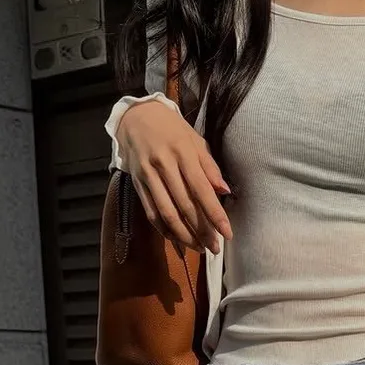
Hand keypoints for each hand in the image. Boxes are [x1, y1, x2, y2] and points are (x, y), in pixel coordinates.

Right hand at [115, 98, 232, 252]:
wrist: (136, 117)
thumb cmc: (172, 130)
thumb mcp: (195, 141)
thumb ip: (210, 166)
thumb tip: (225, 191)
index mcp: (183, 152)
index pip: (202, 189)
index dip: (215, 214)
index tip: (227, 234)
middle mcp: (164, 165)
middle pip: (185, 205)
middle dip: (202, 230)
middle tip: (215, 247)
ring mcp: (148, 176)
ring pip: (167, 213)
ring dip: (184, 235)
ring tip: (199, 248)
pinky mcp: (137, 184)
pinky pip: (152, 213)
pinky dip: (165, 230)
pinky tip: (178, 240)